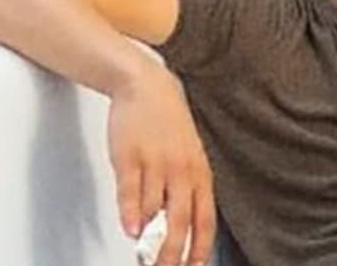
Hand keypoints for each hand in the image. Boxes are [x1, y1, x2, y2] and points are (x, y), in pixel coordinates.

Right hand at [109, 67, 214, 265]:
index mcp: (199, 175)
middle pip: (181, 222)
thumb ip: (185, 191)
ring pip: (157, 210)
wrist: (147, 88)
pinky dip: (131, 213)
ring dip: (152, 240)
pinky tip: (132, 231)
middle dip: (174, 254)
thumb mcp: (187, 159)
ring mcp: (156, 164)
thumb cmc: (167, 127)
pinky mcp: (131, 157)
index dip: (200, 247)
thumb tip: (178, 228)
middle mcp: (182, 171)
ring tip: (146, 260)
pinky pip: (132, 190)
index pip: (205, 219)